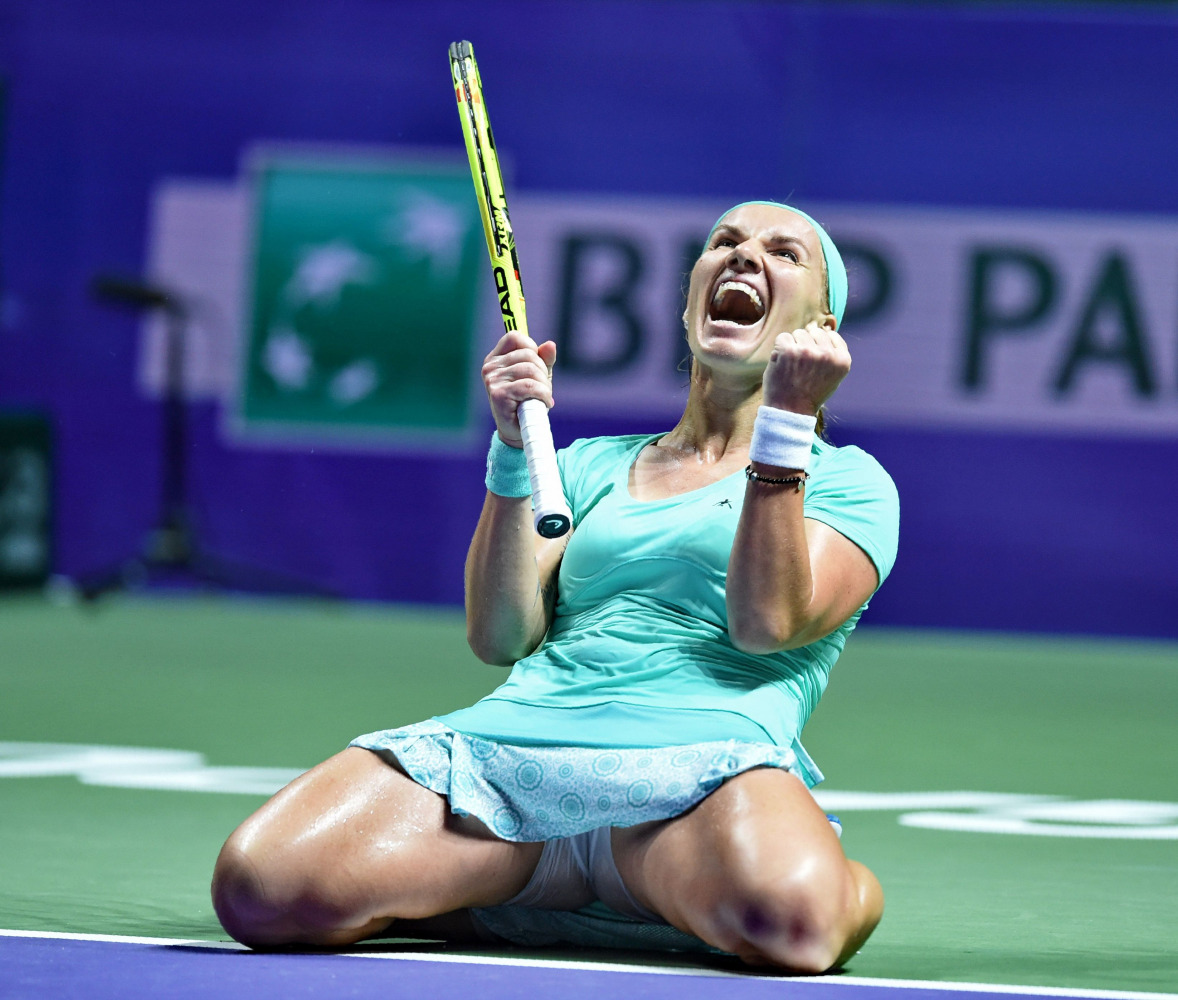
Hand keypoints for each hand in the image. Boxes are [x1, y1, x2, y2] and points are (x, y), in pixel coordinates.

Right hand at [481, 331, 556, 447]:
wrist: (519, 432)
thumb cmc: (527, 402)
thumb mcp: (538, 376)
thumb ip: (544, 359)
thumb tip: (550, 345)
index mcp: (495, 359)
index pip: (514, 337)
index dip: (531, 348)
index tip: (536, 366)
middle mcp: (490, 367)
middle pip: (528, 354)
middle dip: (543, 371)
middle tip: (543, 388)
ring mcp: (492, 380)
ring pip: (530, 369)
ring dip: (544, 385)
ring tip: (543, 396)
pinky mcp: (499, 394)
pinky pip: (530, 386)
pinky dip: (543, 394)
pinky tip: (544, 403)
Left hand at [761, 321, 850, 414]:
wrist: (790, 411)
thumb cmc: (809, 393)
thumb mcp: (831, 375)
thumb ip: (831, 352)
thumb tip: (820, 327)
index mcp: (843, 359)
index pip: (831, 335)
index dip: (819, 346)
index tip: (813, 363)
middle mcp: (827, 354)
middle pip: (814, 332)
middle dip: (806, 344)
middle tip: (801, 366)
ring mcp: (807, 351)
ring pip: (798, 333)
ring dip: (793, 345)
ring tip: (792, 365)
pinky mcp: (788, 350)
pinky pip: (783, 337)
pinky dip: (779, 348)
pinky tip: (782, 363)